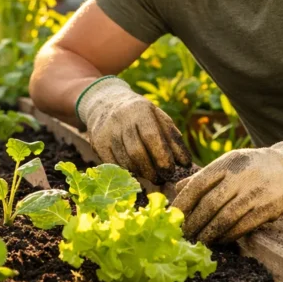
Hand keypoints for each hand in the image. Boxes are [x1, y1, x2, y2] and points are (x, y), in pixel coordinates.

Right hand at [76, 76, 191, 182]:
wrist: (106, 103)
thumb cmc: (141, 115)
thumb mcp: (159, 119)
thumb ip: (173, 139)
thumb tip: (186, 164)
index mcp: (140, 110)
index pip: (151, 136)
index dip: (162, 156)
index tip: (171, 170)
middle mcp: (120, 119)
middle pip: (136, 152)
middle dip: (151, 170)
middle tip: (161, 179)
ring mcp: (106, 131)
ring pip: (124, 160)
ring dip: (140, 173)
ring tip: (150, 175)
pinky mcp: (97, 142)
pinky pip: (113, 164)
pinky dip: (126, 171)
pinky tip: (135, 171)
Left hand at [172, 137, 282, 243]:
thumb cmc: (249, 167)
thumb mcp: (227, 163)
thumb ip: (203, 176)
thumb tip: (177, 189)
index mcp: (227, 164)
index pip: (199, 184)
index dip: (184, 202)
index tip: (174, 216)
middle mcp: (241, 177)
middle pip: (211, 203)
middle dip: (194, 222)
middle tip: (184, 235)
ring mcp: (256, 192)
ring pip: (227, 217)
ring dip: (210, 233)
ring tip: (199, 241)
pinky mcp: (268, 208)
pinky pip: (244, 226)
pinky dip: (229, 235)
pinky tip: (219, 240)